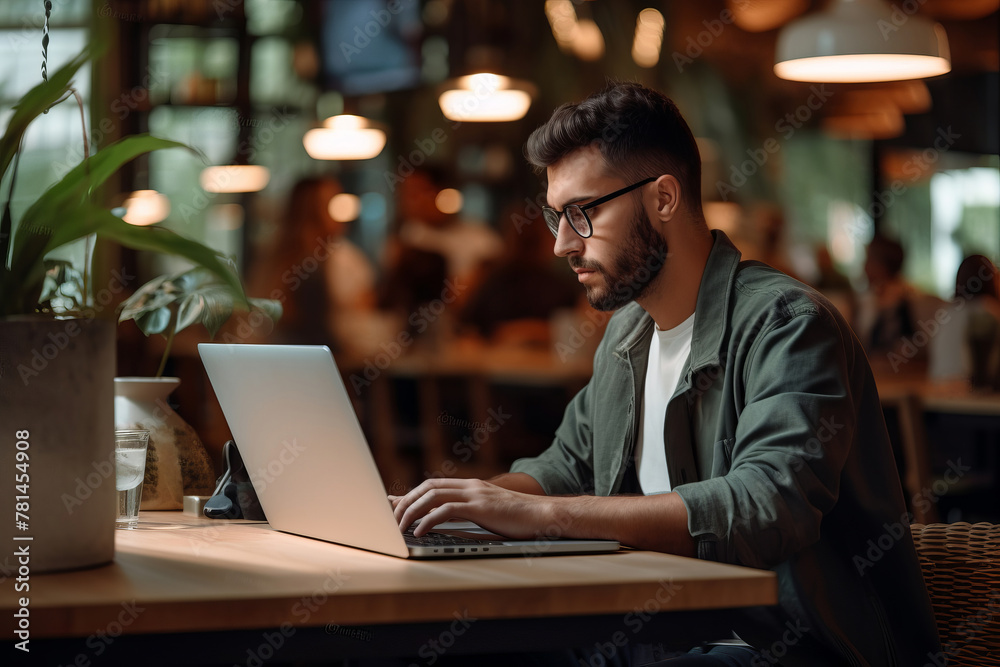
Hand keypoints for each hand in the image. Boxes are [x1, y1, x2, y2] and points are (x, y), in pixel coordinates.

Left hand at [389, 478, 552, 538]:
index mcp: (471, 486)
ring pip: (432, 496)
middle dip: (406, 502)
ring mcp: (475, 494)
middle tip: (392, 518)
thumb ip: (471, 511)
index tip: (394, 504)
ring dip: (411, 511)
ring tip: (399, 527)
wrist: (543, 515)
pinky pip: (446, 510)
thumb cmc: (519, 518)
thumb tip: (452, 520)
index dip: (411, 494)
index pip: (433, 485)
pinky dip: (428, 520)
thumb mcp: (490, 512)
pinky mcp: (479, 507)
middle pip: (427, 487)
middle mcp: (470, 486)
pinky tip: (420, 532)